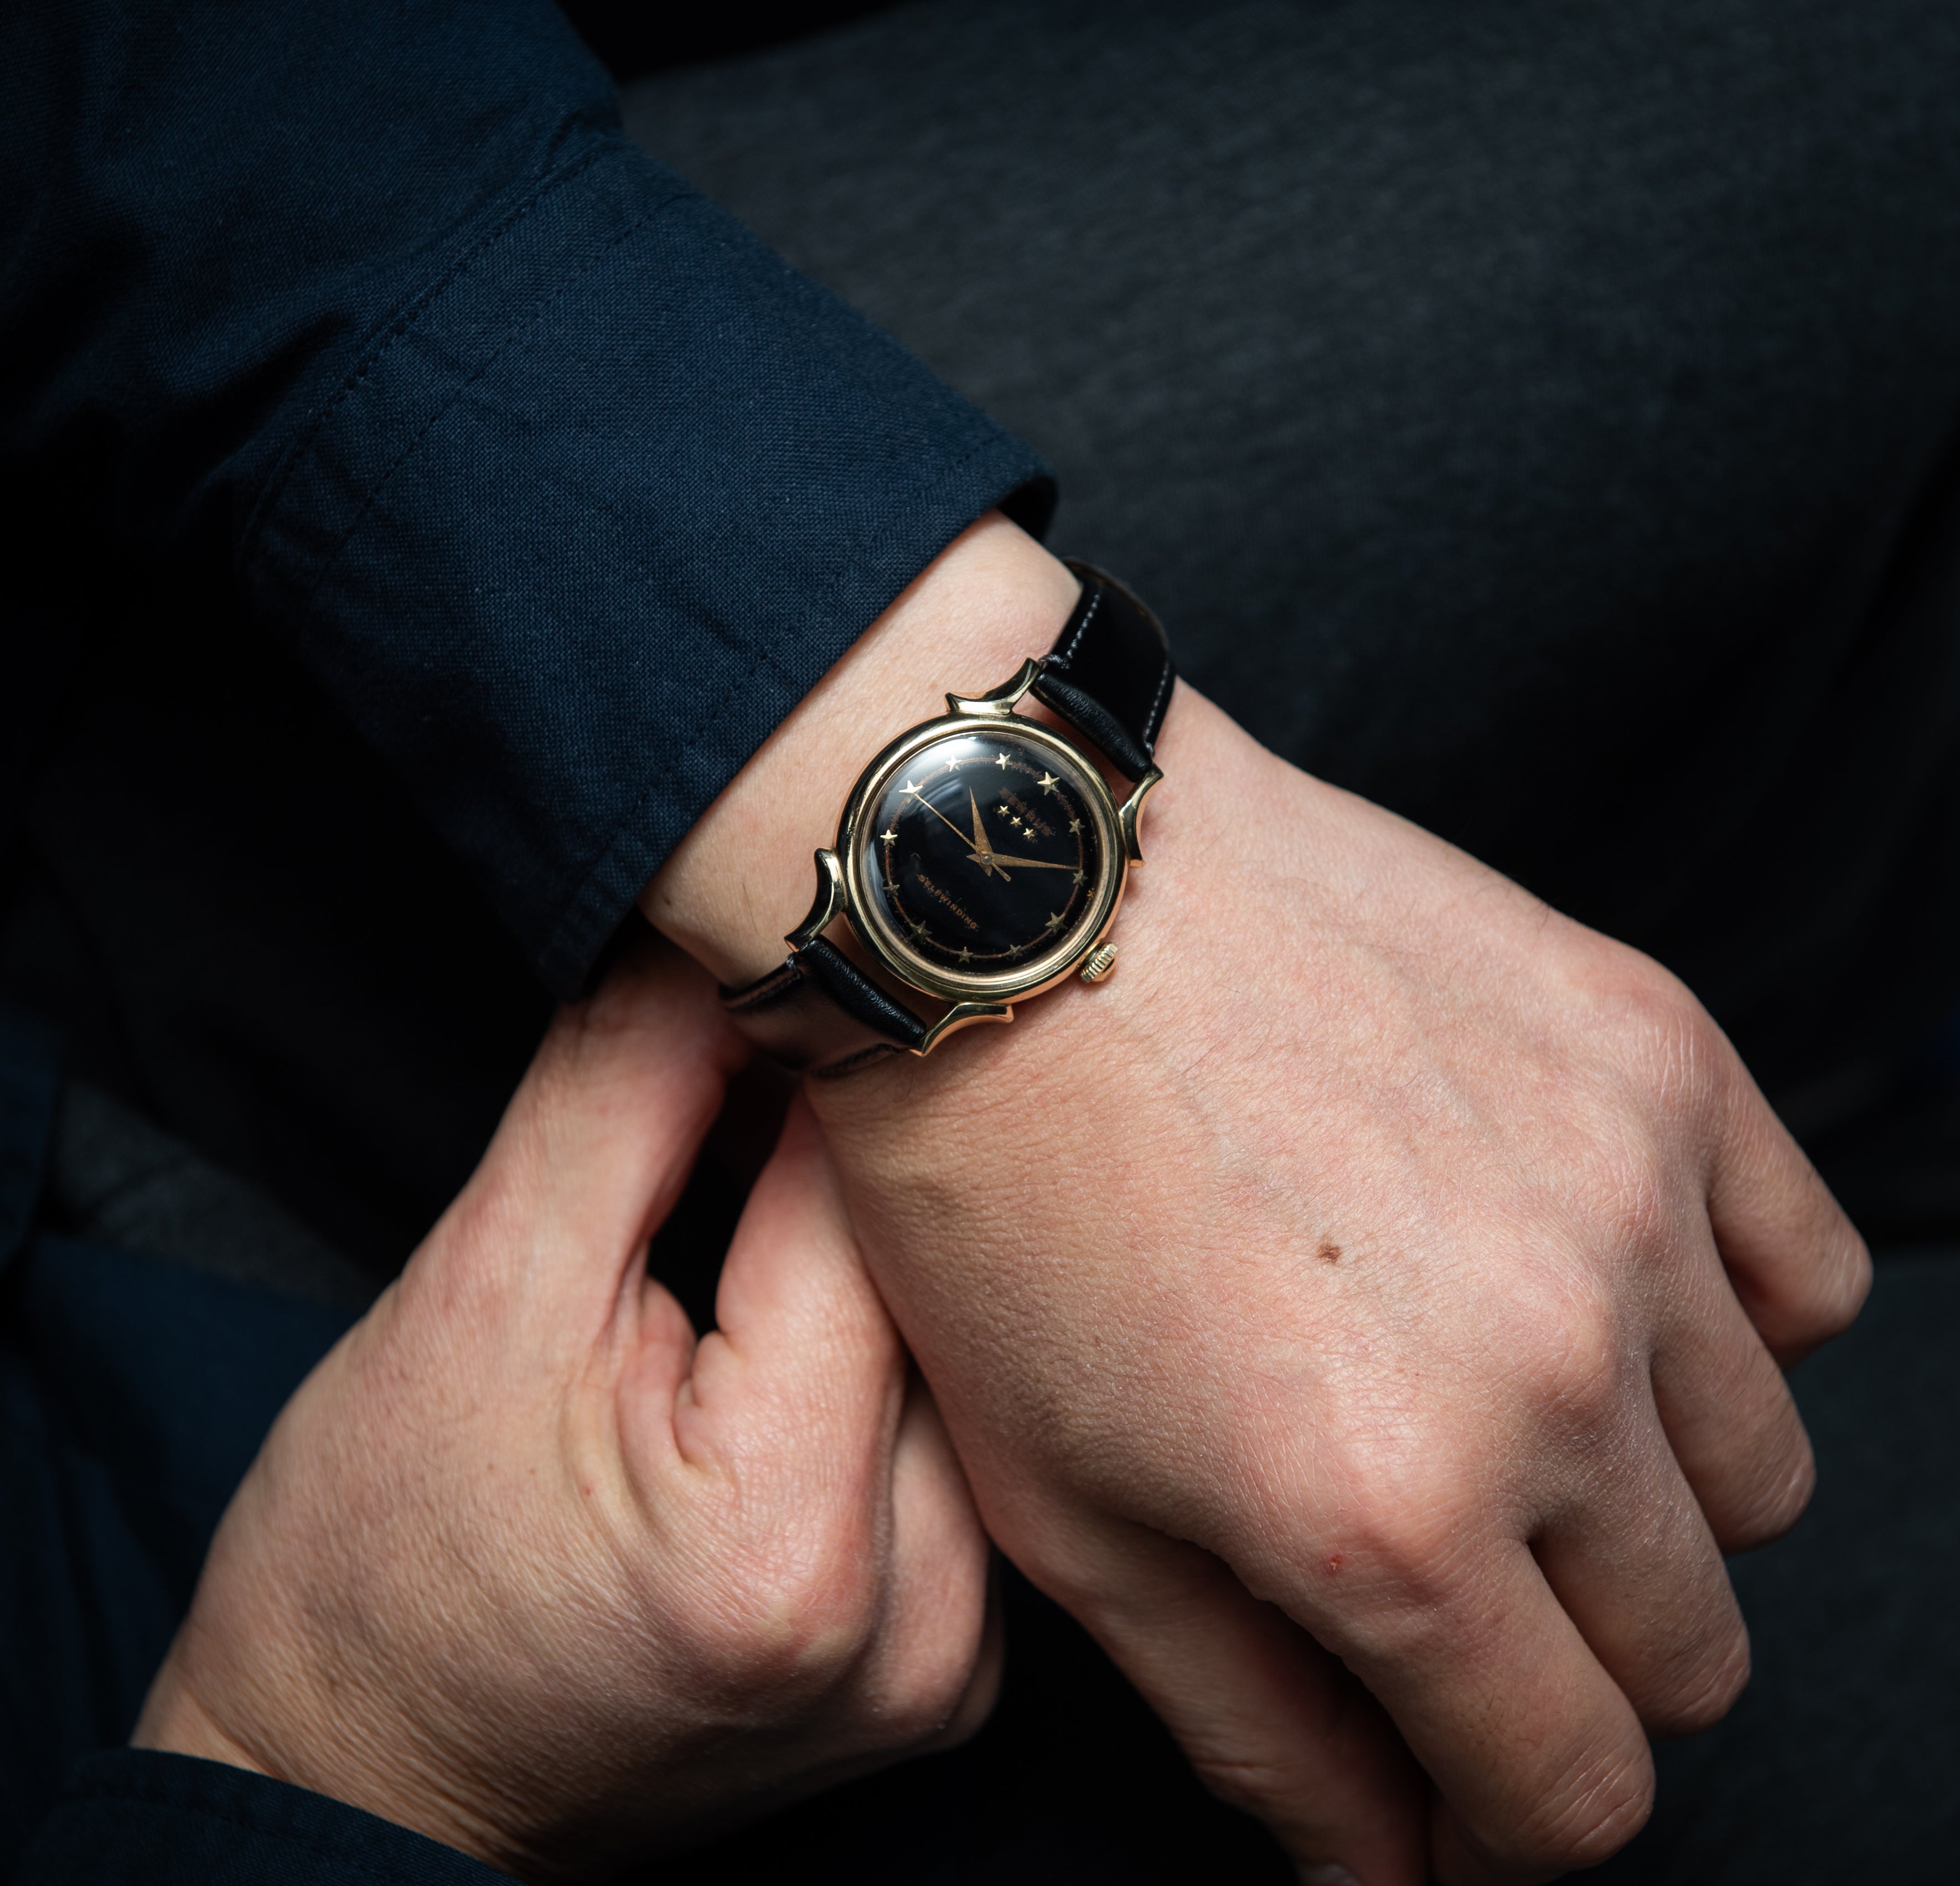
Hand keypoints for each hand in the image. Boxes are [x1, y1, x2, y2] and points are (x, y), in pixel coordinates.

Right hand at [133, 938, 995, 1881]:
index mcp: (783, 1531)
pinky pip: (948, 1454)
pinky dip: (881, 1373)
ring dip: (867, 1273)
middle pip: (928, 1291)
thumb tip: (726, 947)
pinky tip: (791, 1343)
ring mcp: (942, 1665)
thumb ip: (622, 1096)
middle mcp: (911, 1623)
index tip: (754, 1014)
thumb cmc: (382, 1566)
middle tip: (750, 1108)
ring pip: (953, 1366)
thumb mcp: (481, 1293)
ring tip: (750, 1239)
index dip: (806, 1081)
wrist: (367, 1780)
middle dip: (842, 1173)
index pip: (858, 1206)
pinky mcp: (940, 1672)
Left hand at [648, 517, 1870, 1884]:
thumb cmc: (1001, 1198)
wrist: (1022, 908)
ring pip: (1762, 1473)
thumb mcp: (1073, 1507)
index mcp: (1390, 1519)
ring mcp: (1626, 1198)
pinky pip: (1806, 1270)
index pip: (1575, 1787)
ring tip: (1507, 1408)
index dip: (1514, 1816)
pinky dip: (1728, 1317)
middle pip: (1690, 1646)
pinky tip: (1599, 1286)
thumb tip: (1394, 1876)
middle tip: (1465, 1578)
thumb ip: (1259, 1726)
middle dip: (1579, 1663)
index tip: (1462, 1765)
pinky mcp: (1654, 1051)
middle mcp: (1550, 1374)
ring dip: (1654, 1491)